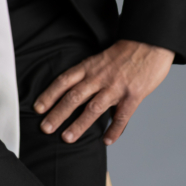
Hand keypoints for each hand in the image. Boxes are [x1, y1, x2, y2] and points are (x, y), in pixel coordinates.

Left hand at [33, 39, 174, 144]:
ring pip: (93, 109)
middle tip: (45, 128)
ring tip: (67, 138)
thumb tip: (74, 91)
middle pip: (73, 97)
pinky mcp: (133, 96)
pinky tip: (107, 141)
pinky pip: (121, 117)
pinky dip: (114, 130)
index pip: (63, 81)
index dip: (49, 95)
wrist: (148, 44)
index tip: (37, 108)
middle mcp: (99, 77)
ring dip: (79, 124)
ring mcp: (116, 87)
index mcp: (89, 67)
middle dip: (58, 113)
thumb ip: (88, 75)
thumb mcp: (99, 59)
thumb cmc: (123, 52)